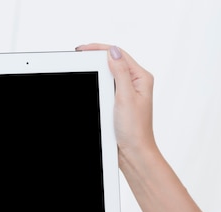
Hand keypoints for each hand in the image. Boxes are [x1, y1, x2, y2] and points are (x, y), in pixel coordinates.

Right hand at [76, 44, 155, 166]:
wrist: (134, 153)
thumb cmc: (135, 130)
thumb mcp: (126, 97)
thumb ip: (120, 72)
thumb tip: (113, 51)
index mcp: (142, 78)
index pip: (119, 55)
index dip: (100, 49)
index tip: (83, 50)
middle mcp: (136, 84)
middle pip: (113, 63)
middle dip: (96, 59)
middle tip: (79, 57)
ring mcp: (127, 93)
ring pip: (108, 76)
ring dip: (96, 73)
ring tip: (83, 71)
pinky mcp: (119, 103)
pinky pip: (106, 89)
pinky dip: (97, 86)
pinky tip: (90, 86)